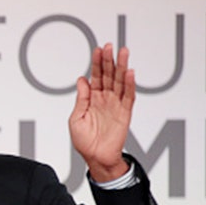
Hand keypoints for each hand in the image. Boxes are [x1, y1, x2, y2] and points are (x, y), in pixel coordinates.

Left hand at [68, 43, 133, 181]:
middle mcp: (105, 99)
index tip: (97, 50)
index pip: (95, 76)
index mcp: (92, 99)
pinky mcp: (125, 113)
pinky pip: (128, 96)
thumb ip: (81, 99)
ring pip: (120, 82)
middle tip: (110, 46)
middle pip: (108, 75)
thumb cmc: (84, 141)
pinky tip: (130, 73)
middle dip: (109, 60)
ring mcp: (115, 105)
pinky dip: (130, 84)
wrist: (96, 158)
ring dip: (122, 67)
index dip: (96, 63)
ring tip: (123, 52)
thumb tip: (81, 80)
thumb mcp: (76, 118)